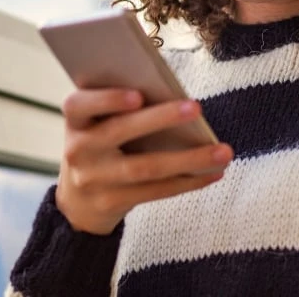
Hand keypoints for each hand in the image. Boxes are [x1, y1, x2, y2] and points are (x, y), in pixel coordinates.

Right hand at [55, 88, 233, 234]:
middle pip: (120, 131)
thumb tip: (174, 94)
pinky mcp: (111, 203)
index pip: (79, 105)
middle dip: (160, 118)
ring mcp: (93, 179)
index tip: (138, 95)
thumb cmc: (101, 144)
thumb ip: (121, 106)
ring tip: (223, 151)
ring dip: (189, 159)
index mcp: (75, 120)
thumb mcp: (98, 123)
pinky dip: (188, 182)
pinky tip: (214, 173)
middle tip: (196, 107)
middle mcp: (78, 149)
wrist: (77, 200)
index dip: (107, 99)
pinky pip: (155, 191)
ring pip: (146, 167)